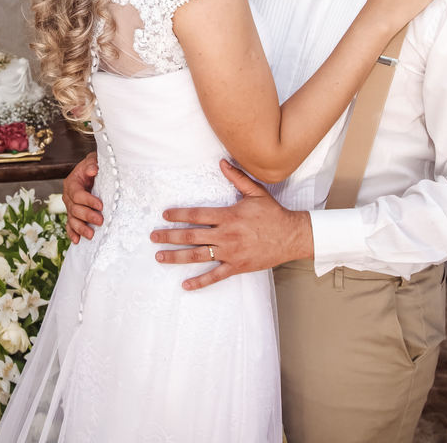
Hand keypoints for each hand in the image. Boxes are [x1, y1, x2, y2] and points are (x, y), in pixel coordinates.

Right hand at [62, 152, 101, 243]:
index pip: (77, 194)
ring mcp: (70, 207)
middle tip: (100, 221)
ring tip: (91, 235)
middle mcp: (68, 197)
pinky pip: (70, 225)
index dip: (88, 201)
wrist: (92, 172)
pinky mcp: (74, 215)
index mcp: (71, 183)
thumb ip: (92, 163)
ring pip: (72, 219)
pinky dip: (72, 233)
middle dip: (87, 216)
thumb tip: (93, 170)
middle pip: (74, 209)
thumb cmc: (93, 166)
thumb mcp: (92, 160)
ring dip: (80, 228)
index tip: (101, 206)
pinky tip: (77, 241)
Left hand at [150, 160, 313, 289]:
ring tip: (160, 257)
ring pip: (198, 255)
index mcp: (228, 216)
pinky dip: (200, 281)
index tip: (165, 215)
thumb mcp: (255, 192)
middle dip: (170, 236)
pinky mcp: (237, 266)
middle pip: (191, 236)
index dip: (178, 215)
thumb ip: (237, 177)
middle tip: (154, 236)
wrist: (292, 236)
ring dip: (177, 257)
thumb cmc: (273, 214)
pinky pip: (216, 276)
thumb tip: (222, 162)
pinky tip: (185, 284)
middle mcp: (226, 235)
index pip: (197, 215)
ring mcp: (231, 252)